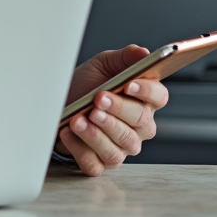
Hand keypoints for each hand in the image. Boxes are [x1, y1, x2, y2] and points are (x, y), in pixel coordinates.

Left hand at [56, 44, 168, 175]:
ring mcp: (120, 148)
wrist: (57, 106)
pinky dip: (80, 148)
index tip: (129, 84)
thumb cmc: (84, 87)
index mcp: (143, 101)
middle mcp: (137, 128)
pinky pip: (95, 162)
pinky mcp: (99, 163)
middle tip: (98, 99)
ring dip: (98, 132)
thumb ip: (124, 59)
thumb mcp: (102, 66)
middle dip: (118, 109)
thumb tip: (143, 52)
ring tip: (79, 118)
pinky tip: (68, 132)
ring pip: (121, 146)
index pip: (159, 98)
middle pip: (141, 122)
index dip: (147, 92)